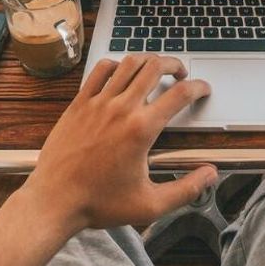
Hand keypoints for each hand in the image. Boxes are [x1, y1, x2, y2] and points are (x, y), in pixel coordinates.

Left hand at [18, 54, 217, 234]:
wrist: (53, 203)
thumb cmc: (98, 204)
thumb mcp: (150, 205)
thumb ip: (186, 189)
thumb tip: (210, 174)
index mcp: (142, 129)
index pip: (180, 94)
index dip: (199, 87)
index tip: (203, 90)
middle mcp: (121, 109)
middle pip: (155, 67)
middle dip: (175, 64)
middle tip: (181, 74)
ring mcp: (97, 103)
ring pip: (128, 63)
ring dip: (147, 60)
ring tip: (155, 68)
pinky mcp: (78, 105)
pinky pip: (99, 71)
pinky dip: (115, 65)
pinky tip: (121, 73)